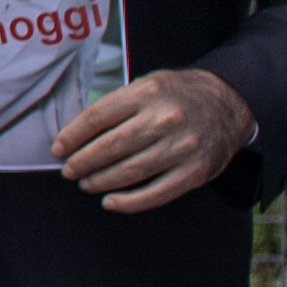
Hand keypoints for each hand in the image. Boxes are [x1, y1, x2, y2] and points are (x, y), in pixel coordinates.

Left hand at [53, 66, 254, 209]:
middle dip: (82, 162)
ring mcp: (182, 147)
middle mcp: (165, 120)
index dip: (72, 137)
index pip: (97, 117)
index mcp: (147, 94)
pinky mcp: (195, 171)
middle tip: (68, 170)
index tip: (58, 149)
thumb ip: (117, 105)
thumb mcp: (147, 85)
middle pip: (111, 146)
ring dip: (101, 181)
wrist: (228, 104)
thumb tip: (78, 134)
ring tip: (86, 183)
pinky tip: (111, 202)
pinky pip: (157, 193)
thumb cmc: (178, 96)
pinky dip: (130, 202)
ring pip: (130, 171)